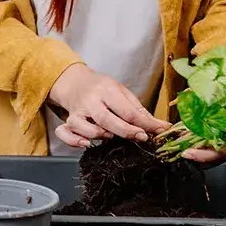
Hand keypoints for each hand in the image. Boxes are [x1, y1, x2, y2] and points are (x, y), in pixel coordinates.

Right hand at [49, 64, 167, 149]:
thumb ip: (138, 110)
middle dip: (126, 131)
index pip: (127, 110)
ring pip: (84, 126)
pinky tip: (85, 144)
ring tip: (111, 137)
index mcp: (107, 90)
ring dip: (99, 135)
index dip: (143, 123)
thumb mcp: (122, 92)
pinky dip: (73, 140)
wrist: (75, 82)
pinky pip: (65, 132)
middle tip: (141, 138)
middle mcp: (91, 100)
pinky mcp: (69, 120)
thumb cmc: (103, 89)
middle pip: (107, 119)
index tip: (158, 131)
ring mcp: (78, 111)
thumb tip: (160, 126)